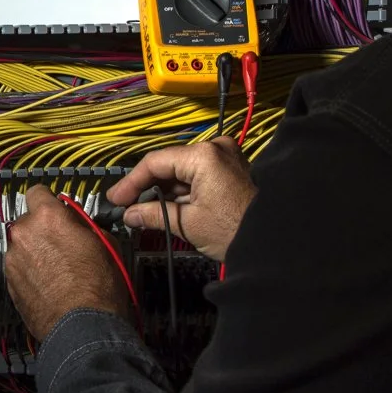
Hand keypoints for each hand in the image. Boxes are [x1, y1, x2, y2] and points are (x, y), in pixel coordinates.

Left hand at [3, 186, 134, 339]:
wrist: (83, 326)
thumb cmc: (98, 287)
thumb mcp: (105, 243)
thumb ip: (84, 225)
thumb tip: (79, 223)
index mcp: (48, 217)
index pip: (37, 192)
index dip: (48, 202)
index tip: (55, 210)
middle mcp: (24, 234)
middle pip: (29, 222)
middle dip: (43, 231)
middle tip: (63, 245)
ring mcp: (13, 259)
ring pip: (23, 246)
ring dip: (35, 253)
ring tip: (58, 271)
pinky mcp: (9, 283)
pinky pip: (19, 268)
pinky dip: (30, 273)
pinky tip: (49, 285)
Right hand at [106, 137, 256, 260]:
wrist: (275, 243)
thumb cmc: (236, 232)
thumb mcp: (188, 224)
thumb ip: (153, 215)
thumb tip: (129, 215)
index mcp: (204, 156)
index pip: (155, 162)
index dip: (131, 182)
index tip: (116, 199)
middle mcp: (216, 148)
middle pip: (169, 165)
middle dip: (147, 188)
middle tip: (125, 206)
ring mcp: (227, 157)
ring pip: (183, 171)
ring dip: (164, 191)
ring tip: (143, 211)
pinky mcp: (232, 170)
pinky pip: (199, 176)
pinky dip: (182, 192)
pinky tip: (166, 207)